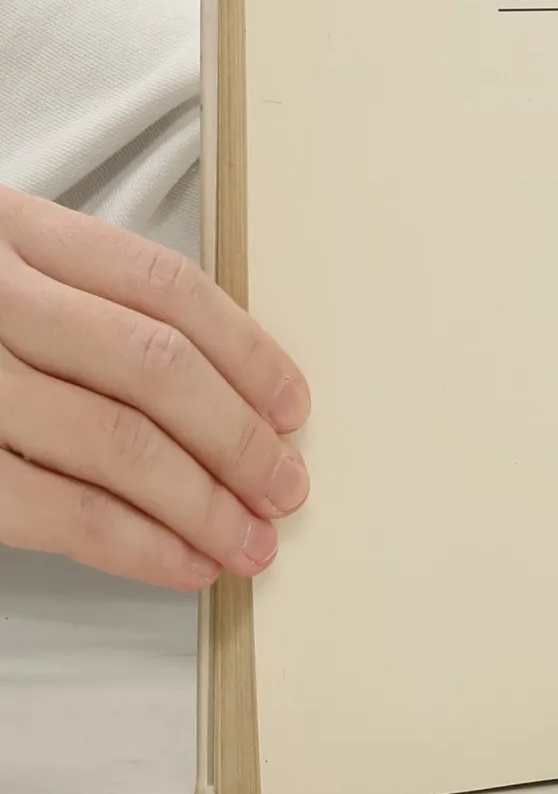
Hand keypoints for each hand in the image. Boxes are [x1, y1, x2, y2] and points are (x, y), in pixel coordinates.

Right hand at [0, 187, 309, 589]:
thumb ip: (79, 303)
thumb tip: (221, 392)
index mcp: (10, 229)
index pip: (164, 285)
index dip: (246, 351)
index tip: (293, 407)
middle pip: (153, 366)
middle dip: (237, 437)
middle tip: (285, 488)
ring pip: (112, 440)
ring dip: (200, 502)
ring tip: (248, 542)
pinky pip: (51, 508)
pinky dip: (132, 543)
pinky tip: (181, 564)